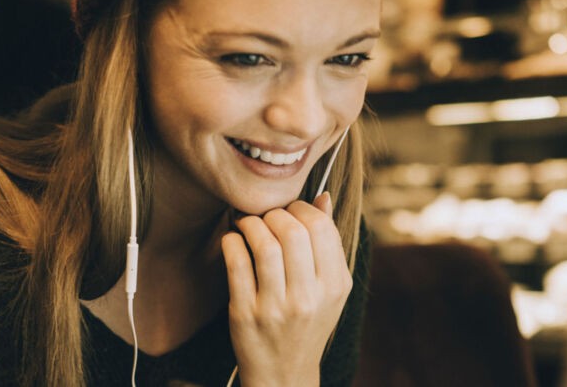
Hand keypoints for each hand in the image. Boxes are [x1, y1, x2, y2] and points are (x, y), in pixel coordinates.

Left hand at [221, 193, 351, 386]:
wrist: (283, 372)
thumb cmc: (308, 321)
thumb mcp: (330, 289)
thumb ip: (328, 244)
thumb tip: (323, 197)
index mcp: (334, 286)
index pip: (322, 228)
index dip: (302, 209)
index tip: (291, 211)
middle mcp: (308, 298)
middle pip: (293, 232)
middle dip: (275, 214)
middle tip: (267, 217)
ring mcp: (275, 308)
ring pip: (264, 244)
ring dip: (252, 223)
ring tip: (248, 224)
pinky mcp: (245, 314)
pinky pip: (236, 263)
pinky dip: (232, 241)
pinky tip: (233, 239)